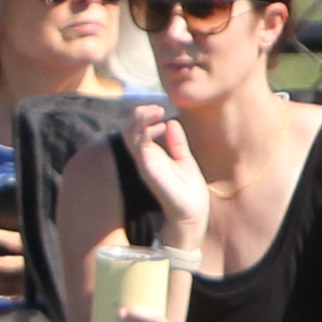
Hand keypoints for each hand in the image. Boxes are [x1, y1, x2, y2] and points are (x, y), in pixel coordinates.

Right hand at [124, 114, 207, 251]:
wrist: (191, 213)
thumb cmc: (187, 190)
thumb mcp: (184, 160)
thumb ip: (177, 143)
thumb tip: (172, 122)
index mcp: (152, 155)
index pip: (137, 131)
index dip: (145, 116)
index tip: (161, 110)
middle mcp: (144, 159)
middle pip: (130, 130)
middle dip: (140, 114)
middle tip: (157, 108)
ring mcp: (144, 164)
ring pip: (131, 135)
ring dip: (142, 120)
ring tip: (157, 112)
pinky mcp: (148, 170)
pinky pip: (139, 147)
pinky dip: (146, 133)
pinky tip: (160, 127)